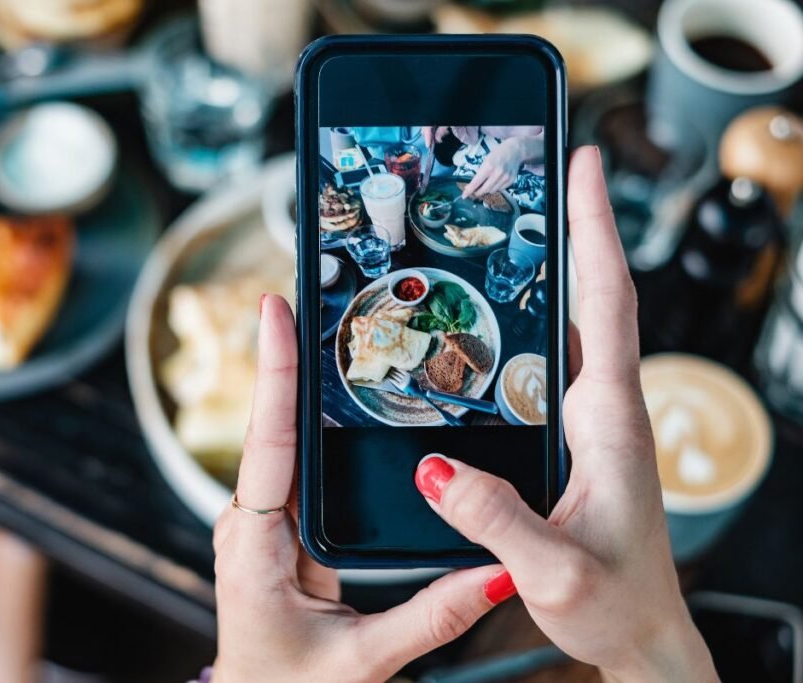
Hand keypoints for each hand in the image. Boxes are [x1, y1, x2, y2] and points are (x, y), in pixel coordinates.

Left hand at [212, 295, 507, 682]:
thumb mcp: (363, 660)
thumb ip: (430, 617)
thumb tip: (495, 575)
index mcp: (256, 547)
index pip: (269, 446)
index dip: (275, 375)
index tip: (275, 313)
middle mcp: (251, 523)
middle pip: (270, 425)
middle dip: (283, 357)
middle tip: (300, 294)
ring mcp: (263, 520)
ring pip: (278, 437)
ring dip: (292, 380)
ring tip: (314, 321)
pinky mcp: (281, 524)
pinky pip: (293, 460)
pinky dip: (305, 416)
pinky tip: (325, 386)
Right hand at [413, 147, 716, 681]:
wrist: (642, 634)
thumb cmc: (614, 605)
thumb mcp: (551, 569)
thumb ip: (495, 518)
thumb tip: (435, 464)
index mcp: (611, 422)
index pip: (604, 307)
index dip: (593, 232)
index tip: (583, 169)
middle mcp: (609, 408)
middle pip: (596, 296)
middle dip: (580, 225)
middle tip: (555, 170)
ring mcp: (596, 419)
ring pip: (582, 322)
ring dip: (566, 264)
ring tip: (534, 219)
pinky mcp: (580, 435)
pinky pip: (562, 358)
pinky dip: (547, 315)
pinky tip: (514, 311)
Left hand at [461, 137, 523, 198]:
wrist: (515, 150)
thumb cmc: (497, 153)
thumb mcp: (486, 160)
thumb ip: (479, 173)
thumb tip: (470, 186)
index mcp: (488, 167)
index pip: (476, 182)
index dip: (469, 190)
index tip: (464, 196)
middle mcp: (497, 173)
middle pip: (484, 189)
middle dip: (477, 192)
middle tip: (475, 191)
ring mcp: (505, 177)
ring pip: (492, 191)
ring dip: (487, 190)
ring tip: (487, 183)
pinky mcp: (511, 180)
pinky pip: (500, 189)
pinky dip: (495, 188)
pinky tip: (495, 181)